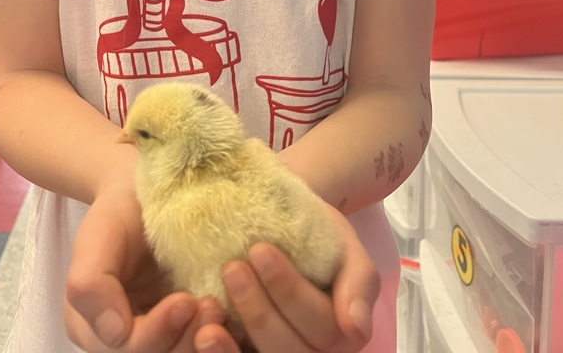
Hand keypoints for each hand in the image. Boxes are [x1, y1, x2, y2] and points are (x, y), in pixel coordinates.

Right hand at [65, 184, 226, 351]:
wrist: (148, 195)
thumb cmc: (119, 213)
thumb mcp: (98, 237)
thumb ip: (92, 285)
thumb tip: (114, 333)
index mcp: (95, 328)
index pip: (128, 349)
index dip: (158, 333)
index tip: (185, 302)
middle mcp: (127, 339)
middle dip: (187, 341)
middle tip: (213, 306)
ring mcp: (161, 334)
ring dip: (206, 343)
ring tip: (222, 308)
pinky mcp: (189, 326)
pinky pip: (204, 344)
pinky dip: (223, 338)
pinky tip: (236, 319)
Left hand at [192, 207, 379, 352]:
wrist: (285, 223)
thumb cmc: (318, 234)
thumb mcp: (346, 246)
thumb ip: (359, 283)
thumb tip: (356, 327)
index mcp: (343, 334)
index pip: (322, 326)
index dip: (289, 291)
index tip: (259, 250)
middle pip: (289, 350)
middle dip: (259, 311)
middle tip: (232, 268)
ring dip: (233, 341)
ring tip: (209, 303)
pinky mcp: (249, 350)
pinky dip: (222, 350)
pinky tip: (203, 332)